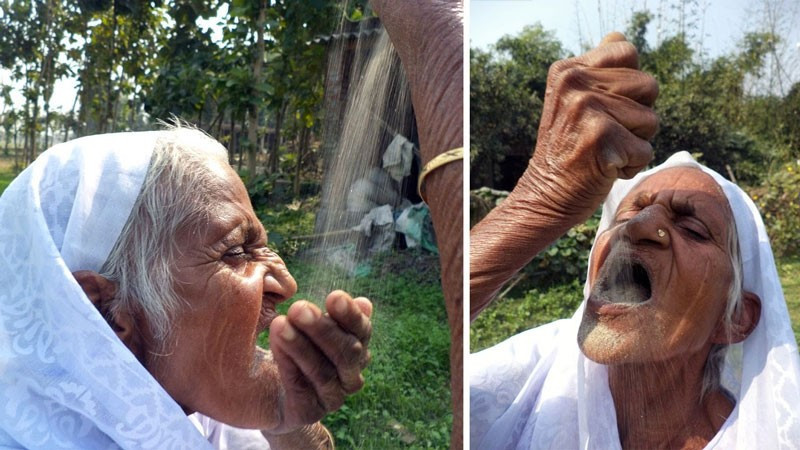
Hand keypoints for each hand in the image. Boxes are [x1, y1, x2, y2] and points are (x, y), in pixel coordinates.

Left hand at [265, 290, 371, 432]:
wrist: (268, 393)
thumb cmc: (291, 348)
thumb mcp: (306, 325)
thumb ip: (330, 314)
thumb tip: (364, 303)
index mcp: (356, 349)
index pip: (362, 331)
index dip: (351, 315)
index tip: (334, 297)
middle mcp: (351, 376)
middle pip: (347, 352)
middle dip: (323, 329)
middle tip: (298, 309)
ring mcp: (332, 398)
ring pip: (324, 372)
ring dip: (301, 346)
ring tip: (280, 324)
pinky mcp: (308, 413)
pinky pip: (300, 387)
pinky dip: (288, 363)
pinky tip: (275, 344)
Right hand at [513, 32, 658, 220]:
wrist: (544, 197)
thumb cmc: (568, 150)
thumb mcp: (573, 101)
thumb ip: (598, 69)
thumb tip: (619, 37)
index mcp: (567, 70)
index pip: (628, 51)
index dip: (629, 85)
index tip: (604, 109)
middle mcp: (574, 84)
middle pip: (648, 85)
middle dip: (637, 116)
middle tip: (604, 135)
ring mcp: (586, 109)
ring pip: (652, 119)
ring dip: (636, 142)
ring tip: (604, 152)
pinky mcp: (601, 138)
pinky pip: (646, 150)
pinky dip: (631, 166)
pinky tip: (604, 169)